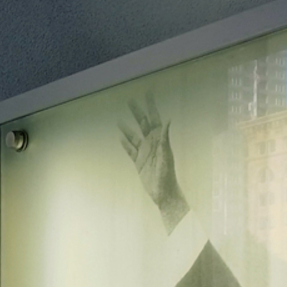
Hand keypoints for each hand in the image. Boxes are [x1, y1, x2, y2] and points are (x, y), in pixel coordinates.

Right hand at [119, 96, 188, 232]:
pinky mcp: (139, 163)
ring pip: (134, 136)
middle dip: (137, 112)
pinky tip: (120, 138)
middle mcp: (152, 143)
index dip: (151, 106)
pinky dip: (125, 144)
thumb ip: (165, 138)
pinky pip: (130, 151)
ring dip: (127, 128)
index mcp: (159, 139)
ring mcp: (144, 153)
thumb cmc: (167, 175)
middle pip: (142, 124)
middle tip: (130, 100)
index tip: (148, 93)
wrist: (164, 193)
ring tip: (118, 120)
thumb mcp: (166, 155)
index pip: (154, 118)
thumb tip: (167, 120)